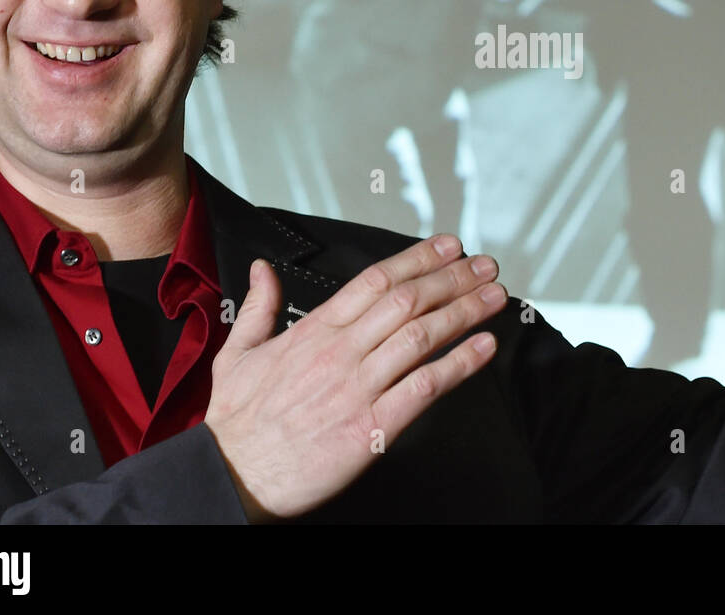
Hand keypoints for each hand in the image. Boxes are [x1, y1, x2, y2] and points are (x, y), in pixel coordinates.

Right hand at [203, 235, 505, 520]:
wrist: (230, 477)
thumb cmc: (237, 422)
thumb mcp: (238, 352)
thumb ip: (258, 306)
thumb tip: (262, 269)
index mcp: (314, 331)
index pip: (376, 280)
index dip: (418, 259)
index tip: (449, 247)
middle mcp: (340, 353)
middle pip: (407, 301)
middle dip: (453, 278)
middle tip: (486, 266)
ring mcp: (357, 389)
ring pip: (420, 337)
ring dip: (464, 313)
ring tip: (494, 297)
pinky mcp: (370, 428)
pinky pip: (423, 389)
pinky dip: (458, 366)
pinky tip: (483, 350)